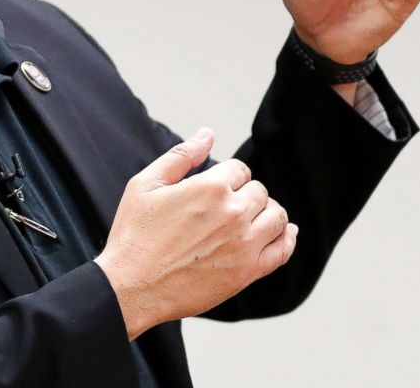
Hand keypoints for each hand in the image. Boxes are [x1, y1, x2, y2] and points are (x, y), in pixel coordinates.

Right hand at [94, 129, 297, 340]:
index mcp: (210, 187)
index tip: (216, 186)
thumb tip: (207, 134)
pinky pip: (282, 251)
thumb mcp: (146, 184)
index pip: (239, 169)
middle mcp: (233, 213)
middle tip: (225, 205)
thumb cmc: (134, 235)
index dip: (228, 175)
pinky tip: (283, 233)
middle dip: (245, 193)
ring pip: (276, 217)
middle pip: (259, 191)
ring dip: (267, 212)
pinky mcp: (247, 273)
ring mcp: (244, 244)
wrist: (132, 285)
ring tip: (251, 217)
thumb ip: (181, 156)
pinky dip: (287, 238)